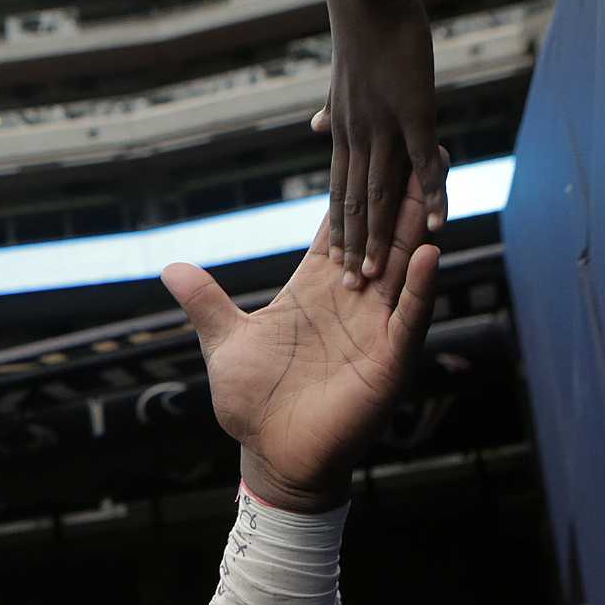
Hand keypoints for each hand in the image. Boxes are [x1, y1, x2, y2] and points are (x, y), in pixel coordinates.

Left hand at [162, 169, 442, 510]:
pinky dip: (419, 286)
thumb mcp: (223, 343)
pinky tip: (430, 253)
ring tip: (434, 184)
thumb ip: (204, 302)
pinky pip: (408, 316)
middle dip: (398, 194)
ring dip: (418, 227)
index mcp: (314, 289)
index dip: (352, 190)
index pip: (339, 228)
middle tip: (420, 146)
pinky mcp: (388, 360)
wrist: (273, 458)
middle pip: (380, 236)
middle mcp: (352, 301)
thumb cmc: (251, 405)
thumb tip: (170, 268)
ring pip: (403, 267)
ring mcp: (374, 328)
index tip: (366, 145)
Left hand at [314, 0, 446, 288]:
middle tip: (350, 288)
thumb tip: (318, 126)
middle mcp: (359, 138)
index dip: (338, 227)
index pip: (339, 190)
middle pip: (355, 204)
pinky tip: (440, 225)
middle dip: (353, 248)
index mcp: (344, 132)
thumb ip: (333, 111)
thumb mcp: (338, 82)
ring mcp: (386, 129)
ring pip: (381, 195)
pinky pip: (422, 164)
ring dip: (380, 237)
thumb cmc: (360, 33)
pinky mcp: (415, 116)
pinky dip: (432, 195)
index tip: (334, 261)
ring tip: (378, 276)